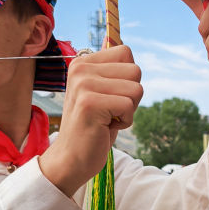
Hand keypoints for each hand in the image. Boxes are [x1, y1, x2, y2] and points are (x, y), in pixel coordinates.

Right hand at [39, 46, 142, 196]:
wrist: (72, 158)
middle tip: (110, 111)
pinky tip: (106, 127)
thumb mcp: (104, 93)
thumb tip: (127, 50)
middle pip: (135, 71)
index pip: (126, 53)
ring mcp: (83, 84)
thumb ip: (114, 73)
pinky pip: (129, 106)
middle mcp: (81, 68)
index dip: (128, 79)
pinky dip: (125, 121)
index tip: (111, 97)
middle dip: (131, 96)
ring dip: (129, 110)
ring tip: (107, 119)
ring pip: (136, 89)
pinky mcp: (89, 103)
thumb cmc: (94, 127)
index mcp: (83, 62)